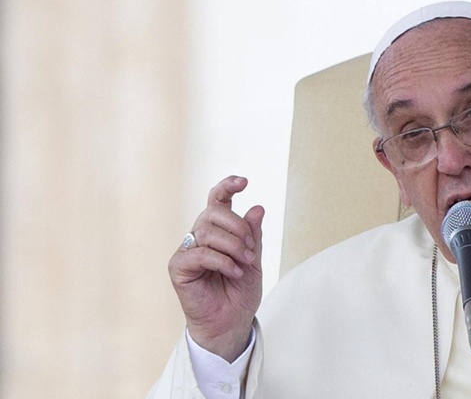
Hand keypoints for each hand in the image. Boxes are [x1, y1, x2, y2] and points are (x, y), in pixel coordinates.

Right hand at [168, 175, 263, 361]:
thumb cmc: (239, 292)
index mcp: (218, 231)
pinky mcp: (179, 267)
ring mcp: (187, 251)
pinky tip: (233, 272)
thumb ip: (253, 235)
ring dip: (233, 246)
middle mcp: (199, 237)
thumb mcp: (253, 259)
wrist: (231, 322)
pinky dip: (221, 261)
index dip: (227, 187)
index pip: (217, 201)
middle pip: (213, 212)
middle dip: (238, 228)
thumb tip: (257, 207)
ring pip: (208, 231)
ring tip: (245, 264)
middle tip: (252, 251)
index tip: (244, 182)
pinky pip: (199, 253)